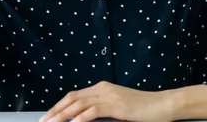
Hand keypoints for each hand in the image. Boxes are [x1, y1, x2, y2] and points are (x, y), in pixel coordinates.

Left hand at [39, 81, 172, 121]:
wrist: (162, 105)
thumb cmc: (143, 109)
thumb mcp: (118, 108)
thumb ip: (102, 110)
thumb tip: (84, 119)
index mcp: (102, 88)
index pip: (75, 95)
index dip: (60, 105)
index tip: (49, 115)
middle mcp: (103, 88)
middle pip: (73, 98)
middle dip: (56, 110)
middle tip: (44, 120)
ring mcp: (109, 96)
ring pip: (79, 104)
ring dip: (63, 115)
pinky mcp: (116, 105)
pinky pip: (93, 111)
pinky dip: (80, 118)